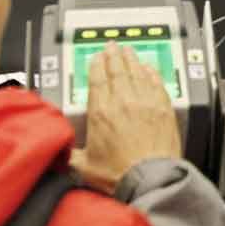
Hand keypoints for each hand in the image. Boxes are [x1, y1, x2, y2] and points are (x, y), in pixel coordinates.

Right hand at [70, 42, 181, 194]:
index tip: (97, 58)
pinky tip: (149, 68)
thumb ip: (70, 154)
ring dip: (131, 59)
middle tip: (112, 47)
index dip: (97, 65)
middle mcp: (123, 102)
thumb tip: (60, 151)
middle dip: (113, 56)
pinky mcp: (163, 108)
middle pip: (117, 70)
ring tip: (128, 51)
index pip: (97, 79)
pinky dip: (151, 72)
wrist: (150, 178)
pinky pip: (156, 82)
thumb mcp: (84, 166)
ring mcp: (145, 102)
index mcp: (101, 112)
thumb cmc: (120, 174)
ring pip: (137, 72)